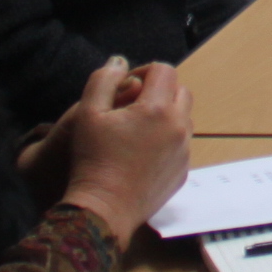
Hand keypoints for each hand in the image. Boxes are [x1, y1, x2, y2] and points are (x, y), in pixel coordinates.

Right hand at [51, 58, 189, 250]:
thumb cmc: (92, 160)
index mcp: (158, 108)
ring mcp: (184, 151)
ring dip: (165, 115)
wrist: (103, 209)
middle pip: (180, 91)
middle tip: (132, 105)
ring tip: (136, 129)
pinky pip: (181, 145)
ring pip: (183, 119)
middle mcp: (178, 126)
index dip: (144, 71)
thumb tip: (119, 61)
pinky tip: (142, 153)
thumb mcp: (87, 114)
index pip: (164, 71)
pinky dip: (167, 141)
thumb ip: (103, 80)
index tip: (125, 86)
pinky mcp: (183, 171)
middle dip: (159, 91)